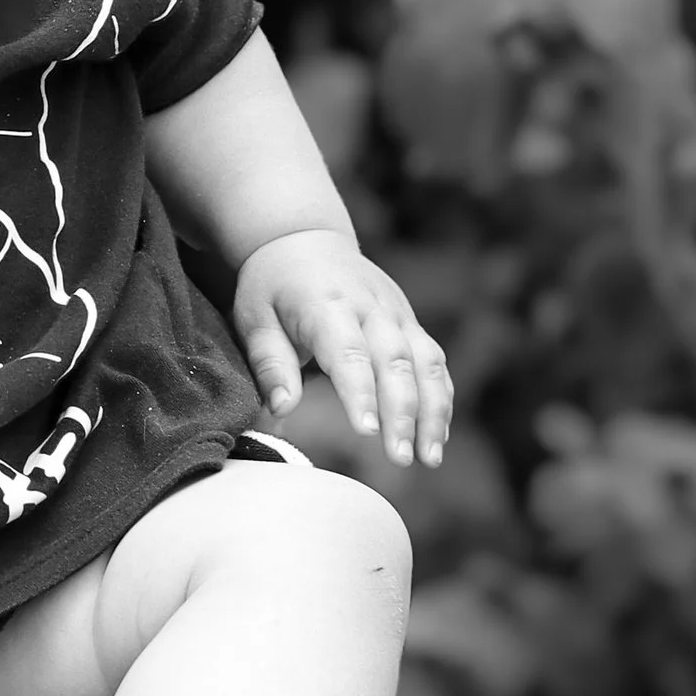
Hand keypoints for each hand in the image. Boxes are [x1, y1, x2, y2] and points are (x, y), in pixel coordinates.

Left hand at [232, 230, 451, 469]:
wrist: (304, 238)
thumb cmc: (273, 285)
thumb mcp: (254, 317)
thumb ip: (269, 363)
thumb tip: (281, 409)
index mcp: (327, 305)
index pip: (349, 353)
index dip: (360, 393)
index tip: (366, 432)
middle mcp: (371, 308)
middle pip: (396, 362)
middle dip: (403, 413)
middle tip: (401, 458)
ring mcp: (396, 313)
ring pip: (426, 363)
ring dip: (432, 411)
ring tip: (429, 458)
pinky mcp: (410, 322)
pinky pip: (434, 361)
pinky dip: (441, 397)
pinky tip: (437, 436)